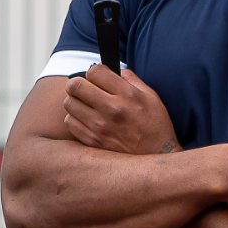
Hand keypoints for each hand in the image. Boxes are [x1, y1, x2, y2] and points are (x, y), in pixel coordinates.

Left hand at [61, 66, 178, 155]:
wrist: (157, 156)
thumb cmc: (156, 126)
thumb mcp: (152, 98)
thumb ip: (133, 81)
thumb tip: (118, 71)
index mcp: (127, 95)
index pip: (94, 71)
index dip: (95, 71)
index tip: (99, 78)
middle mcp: (111, 109)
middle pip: (75, 86)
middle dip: (79, 84)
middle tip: (86, 89)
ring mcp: (100, 127)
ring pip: (69, 104)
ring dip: (76, 102)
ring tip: (88, 106)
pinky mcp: (93, 141)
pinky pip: (70, 122)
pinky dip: (76, 119)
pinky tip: (88, 121)